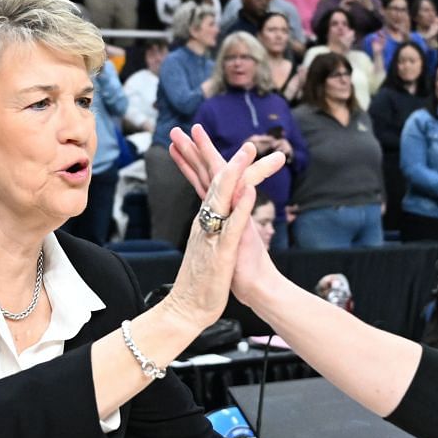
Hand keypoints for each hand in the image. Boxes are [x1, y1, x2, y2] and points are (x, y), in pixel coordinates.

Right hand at [159, 131, 283, 329]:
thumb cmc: (201, 284)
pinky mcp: (222, 253)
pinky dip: (241, 206)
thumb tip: (213, 219)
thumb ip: (211, 231)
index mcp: (204, 222)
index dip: (195, 158)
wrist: (188, 311)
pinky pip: (233, 225)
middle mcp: (205, 224)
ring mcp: (212, 236)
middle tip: (195, 126)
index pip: (201, 182)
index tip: (190, 135)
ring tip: (246, 149)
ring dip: (234, 171)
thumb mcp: (208, 250)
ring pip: (222, 197)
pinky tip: (249, 189)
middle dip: (202, 151)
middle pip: (208, 181)